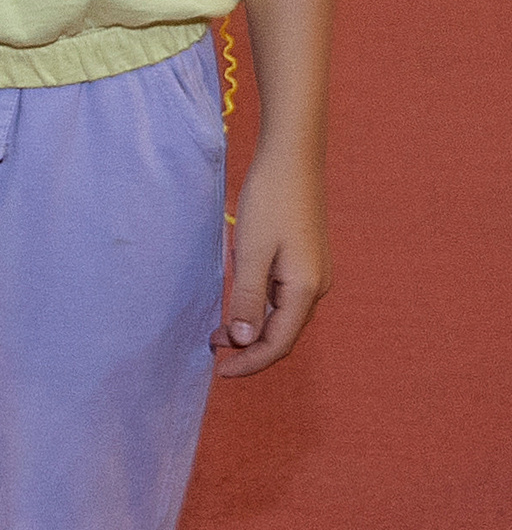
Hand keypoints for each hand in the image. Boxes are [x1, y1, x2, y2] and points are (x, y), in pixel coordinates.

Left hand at [215, 139, 327, 375]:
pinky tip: (237, 303)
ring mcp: (313, 274)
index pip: (278, 344)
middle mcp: (316, 286)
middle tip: (212, 351)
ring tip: (217, 332)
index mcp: (306, 289)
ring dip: (252, 329)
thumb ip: (247, 299)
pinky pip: (283, 298)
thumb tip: (244, 342)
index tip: (219, 372)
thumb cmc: (269, 199)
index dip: (249, 363)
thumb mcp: (250, 252)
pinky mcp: (305, 261)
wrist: (292, 157)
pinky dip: (259, 309)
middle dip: (249, 349)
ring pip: (282, 317)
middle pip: (283, 335)